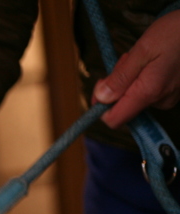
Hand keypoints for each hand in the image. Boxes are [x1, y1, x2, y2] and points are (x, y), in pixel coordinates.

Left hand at [93, 10, 179, 128]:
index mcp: (148, 93)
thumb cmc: (174, 33)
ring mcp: (167, 98)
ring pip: (134, 97)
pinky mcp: (172, 93)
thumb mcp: (142, 50)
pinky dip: (141, 78)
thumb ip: (120, 77)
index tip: (101, 85)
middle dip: (117, 84)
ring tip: (142, 57)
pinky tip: (151, 62)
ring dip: (129, 78)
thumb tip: (100, 98)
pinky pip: (147, 92)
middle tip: (128, 59)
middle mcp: (159, 101)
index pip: (115, 120)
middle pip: (122, 105)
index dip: (100, 107)